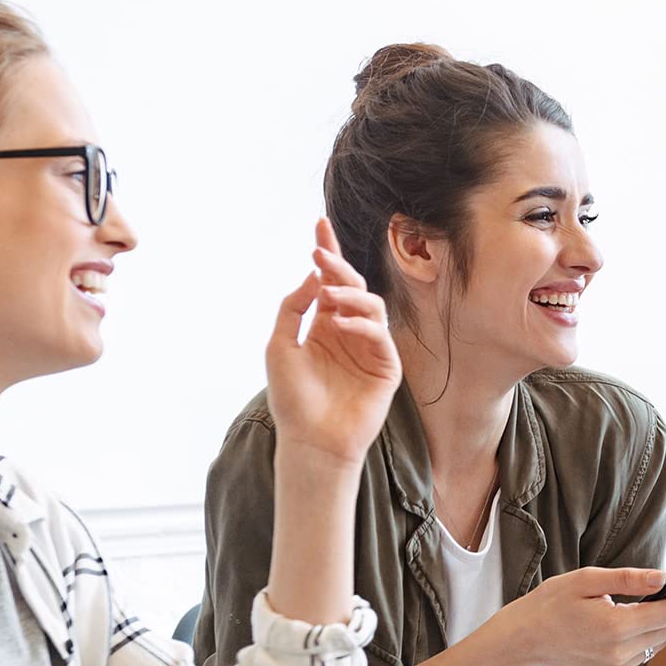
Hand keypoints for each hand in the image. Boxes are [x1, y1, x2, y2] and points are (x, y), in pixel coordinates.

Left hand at [266, 217, 401, 467]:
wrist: (311, 440)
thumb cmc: (292, 399)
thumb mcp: (279, 345)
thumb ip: (293, 308)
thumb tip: (314, 276)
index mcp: (324, 326)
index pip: (329, 282)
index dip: (328, 254)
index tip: (320, 224)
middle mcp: (349, 332)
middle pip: (351, 287)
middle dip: (337, 266)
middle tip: (320, 254)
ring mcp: (370, 349)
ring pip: (371, 306)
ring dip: (350, 294)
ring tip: (329, 294)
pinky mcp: (386, 367)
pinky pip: (380, 336)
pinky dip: (362, 324)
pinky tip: (340, 323)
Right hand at [503, 567, 665, 665]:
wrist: (523, 640)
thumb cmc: (550, 604)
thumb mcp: (586, 580)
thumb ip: (628, 579)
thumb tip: (664, 577)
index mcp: (614, 627)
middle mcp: (619, 654)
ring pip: (657, 644)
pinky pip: (641, 655)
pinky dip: (652, 639)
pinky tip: (662, 623)